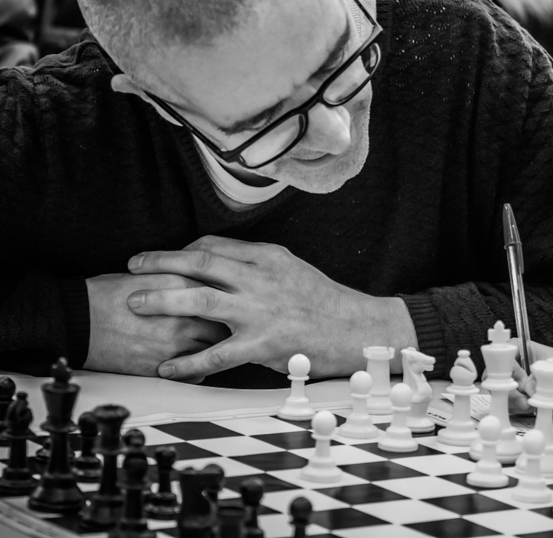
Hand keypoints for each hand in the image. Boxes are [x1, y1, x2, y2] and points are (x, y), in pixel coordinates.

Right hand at [84, 272, 228, 378]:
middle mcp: (182, 315)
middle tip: (225, 326)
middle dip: (226, 325)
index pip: (222, 293)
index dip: (227, 299)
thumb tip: (208, 281)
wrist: (78, 320)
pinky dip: (198, 369)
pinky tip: (192, 362)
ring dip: (214, 348)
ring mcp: (173, 343)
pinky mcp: (161, 366)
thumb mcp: (150, 273)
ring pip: (213, 349)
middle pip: (224, 323)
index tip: (229, 303)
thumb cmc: (108, 294)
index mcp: (180, 286)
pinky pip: (195, 372)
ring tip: (211, 345)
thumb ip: (183, 277)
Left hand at [125, 236, 416, 380]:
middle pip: (199, 263)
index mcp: (268, 257)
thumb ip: (260, 265)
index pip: (214, 246)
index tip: (162, 258)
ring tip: (136, 304)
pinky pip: (216, 355)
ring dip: (162, 300)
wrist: (359, 329)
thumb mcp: (294, 270)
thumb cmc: (327, 302)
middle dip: (159, 263)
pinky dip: (188, 363)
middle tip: (132, 267)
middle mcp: (261, 278)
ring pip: (199, 299)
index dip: (182, 250)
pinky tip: (168, 368)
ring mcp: (261, 310)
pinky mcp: (264, 343)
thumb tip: (227, 263)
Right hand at [506, 340, 552, 415]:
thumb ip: (543, 377)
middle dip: (509, 392)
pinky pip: (510, 406)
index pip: (502, 357)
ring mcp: (514, 383)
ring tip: (531, 404)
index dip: (509, 371)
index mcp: (519, 349)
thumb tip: (529, 389)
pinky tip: (532, 408)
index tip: (522, 382)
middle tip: (524, 400)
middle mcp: (513, 366)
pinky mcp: (517, 398)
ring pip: (501, 395)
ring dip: (515, 403)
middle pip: (496, 378)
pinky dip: (519, 410)